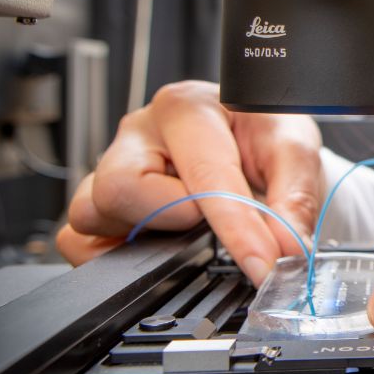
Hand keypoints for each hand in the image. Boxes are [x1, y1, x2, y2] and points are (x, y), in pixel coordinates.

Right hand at [56, 81, 322, 285]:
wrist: (250, 135)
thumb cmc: (262, 132)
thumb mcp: (294, 149)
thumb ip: (295, 199)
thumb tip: (290, 249)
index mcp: (187, 109)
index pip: (204, 176)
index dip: (237, 230)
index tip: (263, 264)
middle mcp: (140, 134)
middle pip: (121, 189)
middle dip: (175, 217)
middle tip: (212, 217)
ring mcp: (111, 167)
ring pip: (92, 214)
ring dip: (146, 233)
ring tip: (189, 223)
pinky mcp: (98, 202)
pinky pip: (77, 239)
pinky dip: (115, 254)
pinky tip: (159, 243)